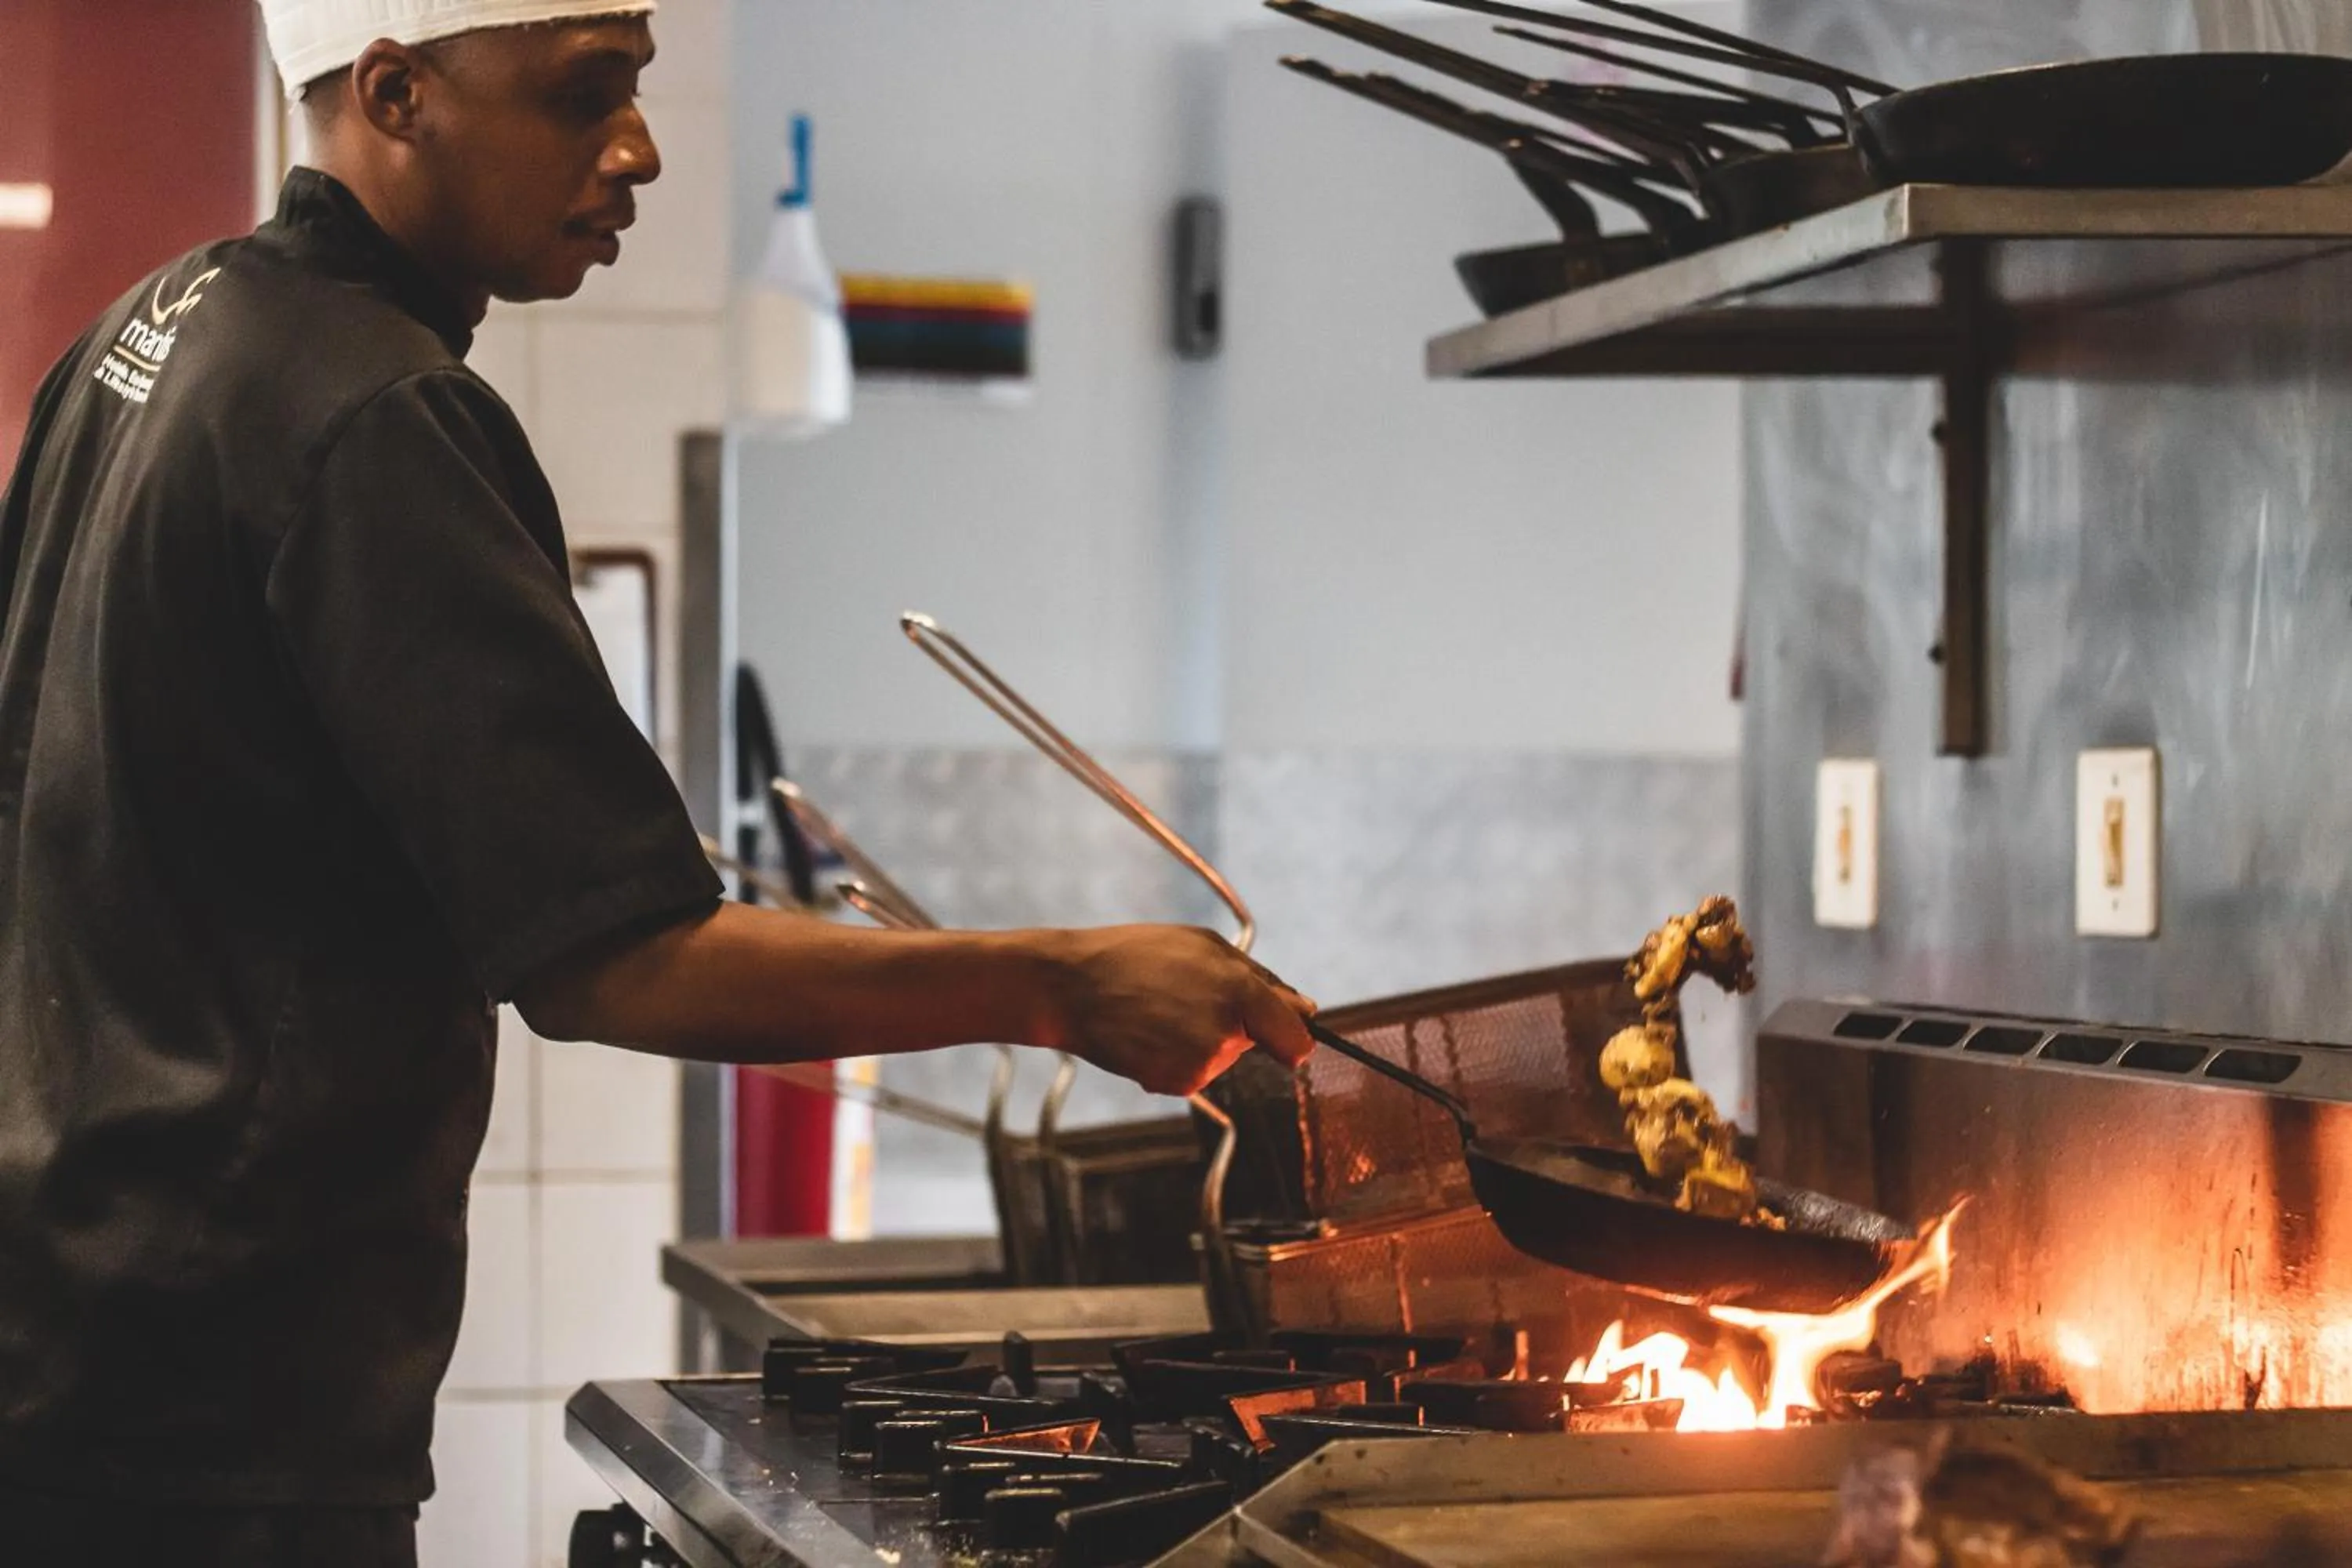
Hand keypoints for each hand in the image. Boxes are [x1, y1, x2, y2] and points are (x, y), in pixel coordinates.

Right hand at [1045, 926, 1316, 1097]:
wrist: (1071, 986)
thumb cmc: (1137, 955)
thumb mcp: (1205, 946)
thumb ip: (1261, 979)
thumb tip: (1305, 1010)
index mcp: (1241, 992)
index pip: (1296, 1039)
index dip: (1292, 1036)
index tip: (1283, 1035)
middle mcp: (1226, 1034)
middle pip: (1256, 1044)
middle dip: (1235, 1025)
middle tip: (1186, 996)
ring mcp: (1199, 1064)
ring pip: (1223, 1058)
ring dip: (1203, 1040)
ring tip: (1160, 1011)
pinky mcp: (1174, 1084)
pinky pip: (1193, 1073)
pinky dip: (1177, 1057)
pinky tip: (1148, 1033)